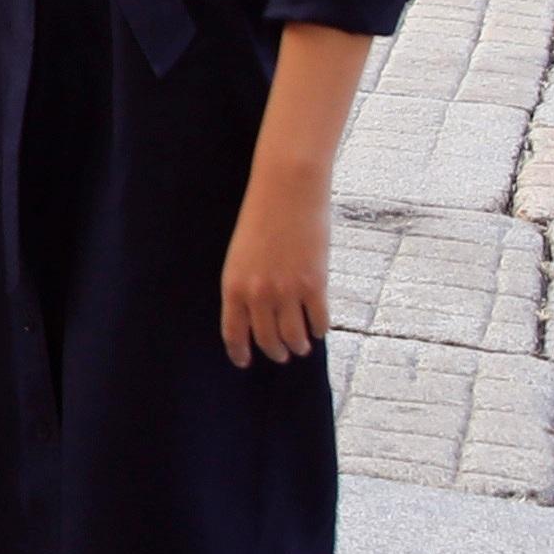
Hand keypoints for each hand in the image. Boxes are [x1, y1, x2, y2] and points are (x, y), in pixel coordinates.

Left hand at [220, 169, 333, 368]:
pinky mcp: (315, 284)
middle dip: (275, 351)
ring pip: (294, 336)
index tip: (244, 362)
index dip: (239, 351)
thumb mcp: (242, 254)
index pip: (233, 332)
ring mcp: (287, 291)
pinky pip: (319, 319)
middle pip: (266, 339)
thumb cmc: (262, 217)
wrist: (287, 191)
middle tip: (281, 355)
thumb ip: (248, 284)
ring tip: (302, 347)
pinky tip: (320, 329)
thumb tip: (260, 313)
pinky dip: (320, 329)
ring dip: (299, 346)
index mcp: (233, 285)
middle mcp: (257, 294)